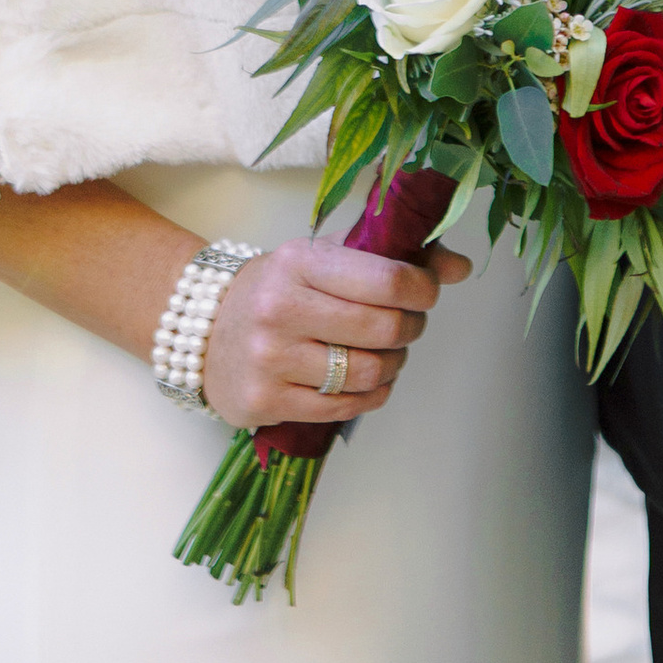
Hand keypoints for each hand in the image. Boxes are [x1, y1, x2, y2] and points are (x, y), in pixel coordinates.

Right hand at [201, 233, 470, 431]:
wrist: (203, 329)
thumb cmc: (278, 287)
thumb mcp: (325, 256)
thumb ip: (391, 255)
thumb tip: (459, 266)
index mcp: (300, 261)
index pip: (385, 279)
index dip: (423, 288)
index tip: (427, 291)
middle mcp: (281, 308)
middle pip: (383, 329)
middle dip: (411, 327)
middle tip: (409, 324)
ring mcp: (270, 358)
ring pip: (367, 372)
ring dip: (393, 365)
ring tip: (388, 353)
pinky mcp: (265, 401)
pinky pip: (343, 408)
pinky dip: (371, 395)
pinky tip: (368, 381)